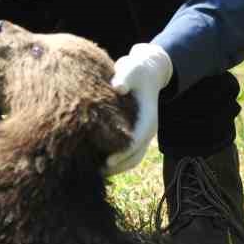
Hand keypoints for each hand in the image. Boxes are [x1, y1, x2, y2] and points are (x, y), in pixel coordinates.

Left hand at [104, 42, 172, 175]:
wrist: (147, 71)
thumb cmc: (136, 70)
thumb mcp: (132, 69)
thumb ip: (125, 77)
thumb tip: (118, 86)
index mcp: (148, 118)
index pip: (136, 141)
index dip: (122, 153)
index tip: (107, 162)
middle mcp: (147, 129)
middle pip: (135, 156)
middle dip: (117, 167)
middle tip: (95, 174)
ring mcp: (142, 134)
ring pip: (132, 159)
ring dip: (116, 168)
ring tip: (94, 173)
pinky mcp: (135, 134)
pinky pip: (127, 154)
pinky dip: (115, 162)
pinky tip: (97, 162)